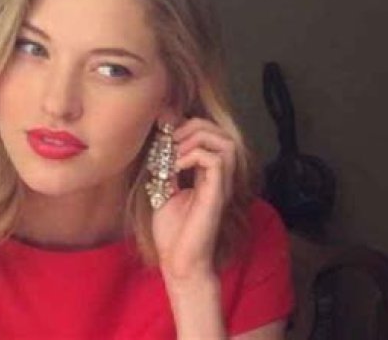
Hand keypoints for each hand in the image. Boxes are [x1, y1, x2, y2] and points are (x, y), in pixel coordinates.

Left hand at [152, 117, 236, 281]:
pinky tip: (176, 167)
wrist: (178, 262)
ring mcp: (220, 186)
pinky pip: (215, 161)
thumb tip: (162, 146)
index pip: (212, 136)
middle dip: (195, 126)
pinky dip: (194, 155)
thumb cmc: (172, 233)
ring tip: (175, 151)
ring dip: (197, 138)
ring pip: (226, 143)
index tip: (165, 133)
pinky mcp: (216, 195)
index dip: (190, 126)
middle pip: (223, 134)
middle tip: (171, 140)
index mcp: (208, 176)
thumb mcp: (163, 192)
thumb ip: (166, 169)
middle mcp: (219, 178)